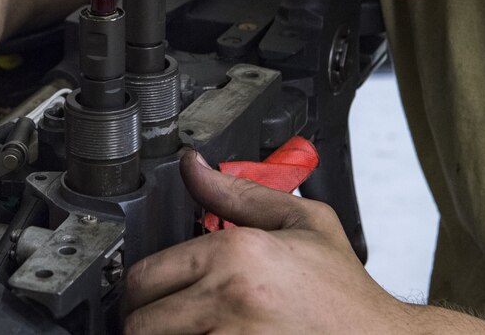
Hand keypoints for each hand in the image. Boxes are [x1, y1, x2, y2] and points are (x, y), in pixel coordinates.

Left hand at [124, 150, 410, 334]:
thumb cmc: (345, 295)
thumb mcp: (303, 224)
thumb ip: (238, 194)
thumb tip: (194, 166)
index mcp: (235, 255)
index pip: (143, 277)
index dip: (144, 288)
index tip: (156, 294)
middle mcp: (227, 300)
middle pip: (139, 322)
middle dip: (149, 321)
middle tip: (171, 319)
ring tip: (194, 332)